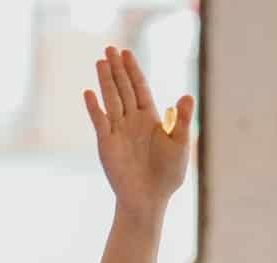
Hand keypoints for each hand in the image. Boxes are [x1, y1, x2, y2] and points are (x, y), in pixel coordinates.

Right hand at [84, 47, 193, 215]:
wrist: (149, 199)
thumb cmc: (167, 175)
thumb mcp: (180, 145)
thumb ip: (183, 120)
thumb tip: (187, 96)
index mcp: (150, 119)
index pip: (139, 88)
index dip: (133, 71)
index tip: (126, 53)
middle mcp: (132, 121)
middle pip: (123, 89)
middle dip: (116, 69)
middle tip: (109, 48)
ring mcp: (118, 131)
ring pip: (111, 100)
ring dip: (105, 81)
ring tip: (100, 61)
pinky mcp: (106, 144)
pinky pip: (100, 122)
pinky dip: (94, 108)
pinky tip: (89, 93)